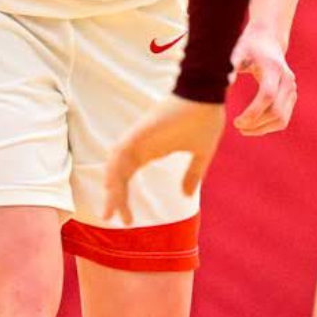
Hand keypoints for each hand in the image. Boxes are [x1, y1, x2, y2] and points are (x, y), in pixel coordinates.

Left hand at [102, 97, 224, 225]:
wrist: (207, 95)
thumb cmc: (204, 120)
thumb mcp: (201, 154)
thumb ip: (193, 174)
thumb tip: (186, 195)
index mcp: (151, 152)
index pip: (128, 178)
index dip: (124, 198)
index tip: (127, 220)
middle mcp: (140, 147)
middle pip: (118, 176)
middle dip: (113, 198)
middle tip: (109, 218)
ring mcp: (138, 139)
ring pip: (115, 165)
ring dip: (111, 186)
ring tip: (110, 208)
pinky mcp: (140, 131)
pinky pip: (120, 150)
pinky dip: (113, 167)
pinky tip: (111, 184)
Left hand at [231, 29, 297, 136]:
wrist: (268, 39)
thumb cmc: (249, 46)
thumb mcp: (238, 52)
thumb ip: (231, 65)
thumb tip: (225, 83)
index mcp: (274, 69)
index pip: (267, 96)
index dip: (252, 112)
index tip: (236, 121)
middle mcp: (287, 80)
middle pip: (276, 112)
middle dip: (256, 124)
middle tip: (238, 127)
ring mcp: (292, 89)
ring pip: (282, 119)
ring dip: (263, 129)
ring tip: (244, 129)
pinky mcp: (292, 95)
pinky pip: (284, 117)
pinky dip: (269, 126)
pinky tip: (253, 125)